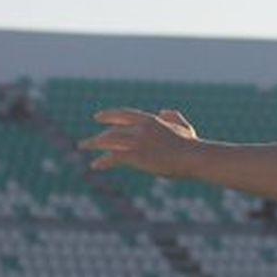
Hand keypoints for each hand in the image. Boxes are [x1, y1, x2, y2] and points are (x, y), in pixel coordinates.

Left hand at [81, 108, 202, 177]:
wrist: (194, 157)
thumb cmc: (192, 146)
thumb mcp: (183, 127)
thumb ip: (173, 117)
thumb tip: (164, 111)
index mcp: (150, 120)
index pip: (123, 114)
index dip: (108, 115)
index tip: (97, 117)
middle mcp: (140, 128)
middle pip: (113, 130)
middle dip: (98, 136)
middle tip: (86, 143)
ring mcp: (137, 141)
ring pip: (108, 141)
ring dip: (93, 144)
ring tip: (82, 147)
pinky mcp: (136, 155)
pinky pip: (113, 157)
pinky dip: (103, 161)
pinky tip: (95, 165)